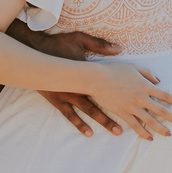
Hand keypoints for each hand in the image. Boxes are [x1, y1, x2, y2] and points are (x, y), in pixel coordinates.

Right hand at [4, 22, 123, 138]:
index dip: (123, 91)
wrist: (35, 52)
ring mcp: (70, 94)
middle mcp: (81, 85)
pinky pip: (70, 114)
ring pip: (89, 110)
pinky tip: (88, 133)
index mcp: (88, 72)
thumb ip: (100, 45)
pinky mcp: (59, 100)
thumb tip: (119, 49)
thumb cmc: (58, 44)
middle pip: (102, 101)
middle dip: (117, 111)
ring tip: (117, 131)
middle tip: (131, 122)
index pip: (109, 83)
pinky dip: (79, 124)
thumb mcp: (80, 39)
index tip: (136, 100)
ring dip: (103, 120)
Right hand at [87, 63, 171, 141]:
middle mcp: (141, 97)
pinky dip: (143, 132)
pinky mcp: (123, 113)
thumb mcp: (133, 67)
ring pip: (150, 120)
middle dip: (171, 117)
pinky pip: (135, 125)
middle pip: (160, 109)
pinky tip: (149, 138)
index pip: (163, 94)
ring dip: (160, 128)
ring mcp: (132, 107)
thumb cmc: (114, 70)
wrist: (97, 79)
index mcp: (145, 85)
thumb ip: (147, 73)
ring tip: (168, 134)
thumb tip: (158, 81)